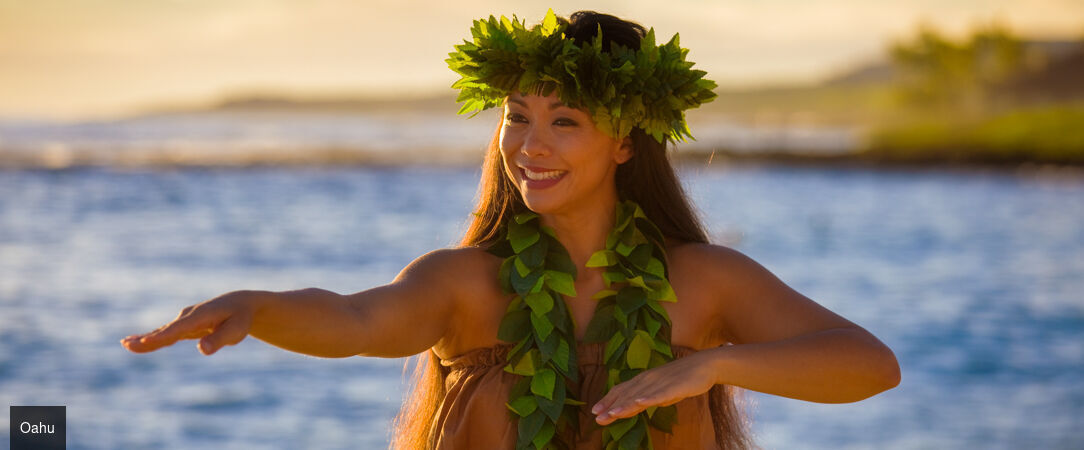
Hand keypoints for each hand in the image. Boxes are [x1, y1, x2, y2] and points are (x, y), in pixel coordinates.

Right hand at [120, 290, 258, 355]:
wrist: (242, 305)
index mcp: (202, 316)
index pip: (180, 328)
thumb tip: (202, 350)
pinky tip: (138, 343)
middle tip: (126, 344)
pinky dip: (153, 338)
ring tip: (126, 344)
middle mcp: (190, 316)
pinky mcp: (185, 325)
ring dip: (145, 339)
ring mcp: (186, 319)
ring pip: (163, 331)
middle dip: (148, 338)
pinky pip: (166, 333)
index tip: (147, 341)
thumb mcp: (236, 331)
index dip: (163, 335)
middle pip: (166, 330)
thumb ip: (219, 340)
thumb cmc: (240, 319)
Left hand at [591, 347, 722, 425]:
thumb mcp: (660, 389)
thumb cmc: (681, 379)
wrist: (703, 365)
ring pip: (640, 396)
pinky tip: (639, 403)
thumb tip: (636, 404)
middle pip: (627, 395)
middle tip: (597, 419)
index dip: (608, 400)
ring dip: (625, 405)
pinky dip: (649, 399)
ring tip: (613, 414)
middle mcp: (648, 379)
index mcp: (643, 380)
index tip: (595, 411)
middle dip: (611, 407)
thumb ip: (648, 397)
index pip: (622, 390)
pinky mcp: (674, 386)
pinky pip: (660, 394)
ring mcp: (660, 383)